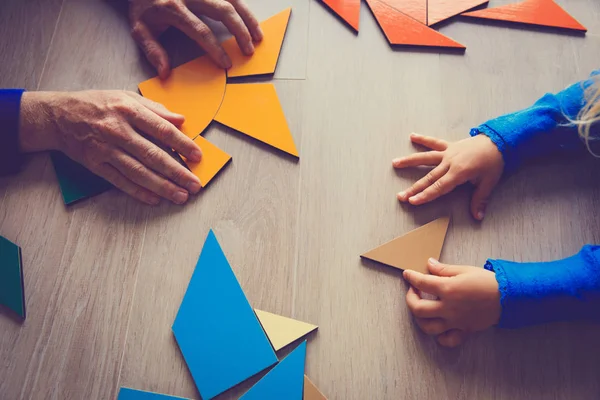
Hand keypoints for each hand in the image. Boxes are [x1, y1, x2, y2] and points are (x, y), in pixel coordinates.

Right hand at [19, 90, 202, 204]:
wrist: (58, 116)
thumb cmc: (97, 104)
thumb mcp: (126, 96)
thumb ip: (155, 109)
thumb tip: (181, 120)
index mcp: (128, 109)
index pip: (162, 130)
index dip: (183, 144)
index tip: (198, 156)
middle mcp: (118, 130)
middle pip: (153, 155)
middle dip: (177, 172)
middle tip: (195, 185)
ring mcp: (105, 149)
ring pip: (139, 172)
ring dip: (162, 186)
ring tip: (181, 196)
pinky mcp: (95, 164)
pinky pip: (120, 181)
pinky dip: (139, 192)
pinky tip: (155, 199)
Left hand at [129, 0, 262, 77]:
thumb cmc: (143, 4)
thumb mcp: (139, 28)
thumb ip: (152, 50)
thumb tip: (165, 72)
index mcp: (173, 8)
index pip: (201, 31)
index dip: (216, 48)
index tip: (226, 63)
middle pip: (223, 11)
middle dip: (239, 32)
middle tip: (248, 51)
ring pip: (231, 0)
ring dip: (248, 18)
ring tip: (258, 37)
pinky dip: (244, 7)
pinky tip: (252, 19)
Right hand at [393, 133, 503, 219]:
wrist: (499, 140)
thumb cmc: (494, 162)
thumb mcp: (489, 182)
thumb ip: (480, 199)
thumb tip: (478, 217)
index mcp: (459, 173)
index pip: (438, 187)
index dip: (425, 195)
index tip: (413, 201)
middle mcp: (450, 162)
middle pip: (428, 177)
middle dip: (414, 188)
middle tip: (400, 195)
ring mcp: (448, 153)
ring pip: (426, 158)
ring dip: (409, 161)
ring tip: (395, 163)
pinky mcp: (449, 146)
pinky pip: (434, 142)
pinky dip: (423, 139)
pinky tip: (412, 136)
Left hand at [403, 258, 500, 346]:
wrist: (509, 297)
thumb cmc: (487, 281)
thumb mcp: (464, 270)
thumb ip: (443, 269)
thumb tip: (429, 264)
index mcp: (448, 289)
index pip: (421, 283)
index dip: (411, 277)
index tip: (407, 274)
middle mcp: (448, 308)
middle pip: (418, 309)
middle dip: (410, 298)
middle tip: (413, 291)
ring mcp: (455, 321)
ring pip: (428, 327)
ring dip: (419, 318)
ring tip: (421, 308)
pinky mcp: (464, 330)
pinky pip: (447, 340)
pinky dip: (439, 337)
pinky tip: (438, 327)